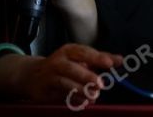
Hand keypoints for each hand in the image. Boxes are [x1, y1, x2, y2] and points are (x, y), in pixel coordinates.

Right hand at [0, 44, 122, 103]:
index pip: (84, 52)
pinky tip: (82, 101)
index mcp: (69, 51)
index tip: (111, 63)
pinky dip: (71, 98)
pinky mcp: (44, 90)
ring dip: (80, 90)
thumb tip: (120, 60)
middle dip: (87, 76)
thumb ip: (99, 60)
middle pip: (72, 67)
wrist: (33, 75)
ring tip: (93, 96)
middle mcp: (59, 60)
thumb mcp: (79, 59)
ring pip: (65, 82)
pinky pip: (59, 94)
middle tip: (101, 84)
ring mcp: (50, 75)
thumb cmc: (63, 66)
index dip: (97, 57)